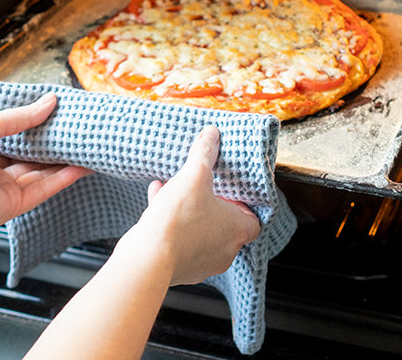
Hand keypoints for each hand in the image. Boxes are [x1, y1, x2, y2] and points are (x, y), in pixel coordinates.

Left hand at [0, 93, 91, 227]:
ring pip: (41, 176)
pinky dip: (62, 179)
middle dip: (55, 150)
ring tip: (86, 151)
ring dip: (64, 165)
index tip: (58, 122)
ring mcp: (3, 191)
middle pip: (31, 161)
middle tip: (77, 136)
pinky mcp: (13, 206)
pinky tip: (79, 167)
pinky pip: (42, 190)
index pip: (15, 143)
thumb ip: (23, 116)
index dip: (37, 133)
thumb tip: (49, 102)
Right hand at [116, 126, 260, 285]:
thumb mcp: (193, 176)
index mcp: (238, 230)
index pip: (253, 219)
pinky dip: (172, 223)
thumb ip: (204, 152)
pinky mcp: (181, 268)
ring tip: (173, 190)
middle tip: (200, 188)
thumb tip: (212, 134)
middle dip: (210, 203)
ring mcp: (203, 263)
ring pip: (200, 231)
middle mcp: (225, 251)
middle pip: (224, 223)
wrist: (147, 257)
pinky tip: (156, 199)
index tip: (230, 191)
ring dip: (188, 210)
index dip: (243, 203)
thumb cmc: (177, 221)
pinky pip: (180, 241)